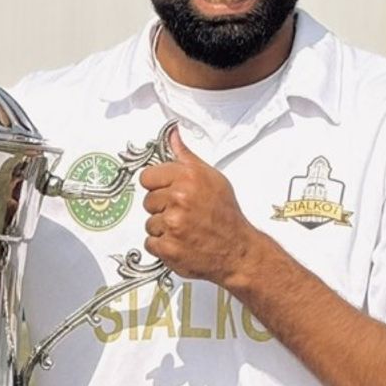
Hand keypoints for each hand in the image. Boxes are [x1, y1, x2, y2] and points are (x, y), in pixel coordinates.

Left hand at [139, 127, 264, 285]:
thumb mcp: (212, 178)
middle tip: (184, 214)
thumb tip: (172, 135)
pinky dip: (163, 246)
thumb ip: (186, 157)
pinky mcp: (168, 248)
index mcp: (188, 178)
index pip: (147, 177)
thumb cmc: (226, 214)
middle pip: (147, 201)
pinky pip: (150, 243)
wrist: (238, 250)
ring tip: (185, 229)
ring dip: (163, 229)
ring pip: (149, 223)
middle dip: (162, 208)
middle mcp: (179, 199)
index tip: (169, 193)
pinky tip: (181, 243)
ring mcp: (173, 225)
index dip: (158, 186)